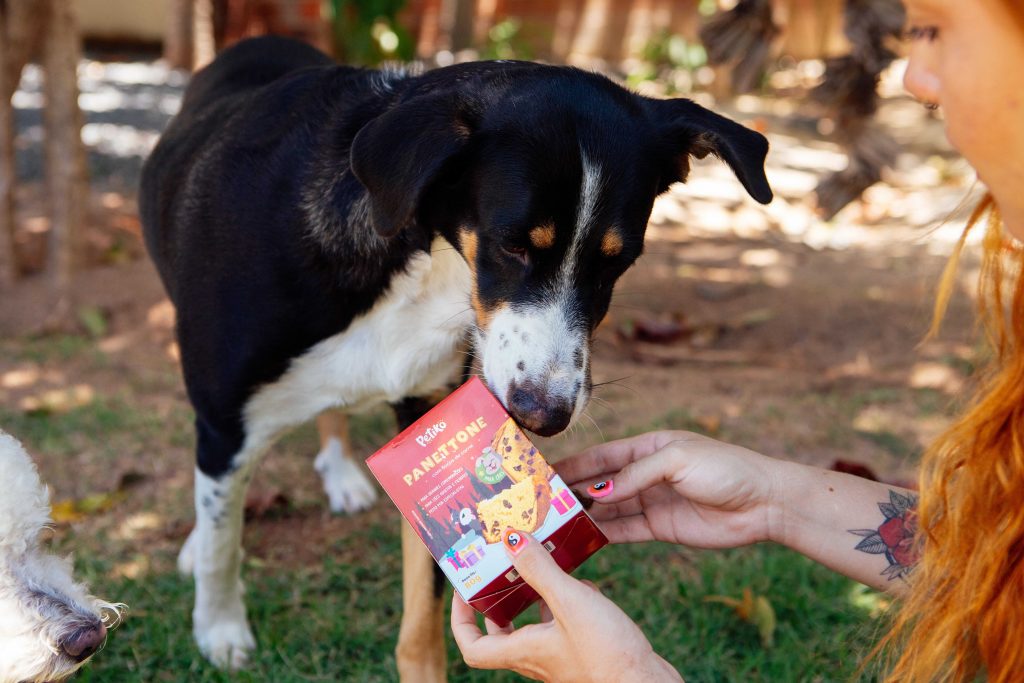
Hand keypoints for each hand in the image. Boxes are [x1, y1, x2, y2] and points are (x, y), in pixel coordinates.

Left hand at [451, 530, 680, 682]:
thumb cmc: (606, 653)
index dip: (460, 619)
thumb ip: (539, 570)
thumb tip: (510, 540)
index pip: (473, 646)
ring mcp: (562, 657)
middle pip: (503, 632)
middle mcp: (537, 658)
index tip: (465, 589)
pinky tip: (584, 584)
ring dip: (538, 595)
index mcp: (522, 651)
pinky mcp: (585, 652)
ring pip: (537, 624)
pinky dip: (569, 602)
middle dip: (500, 600)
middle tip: (503, 570)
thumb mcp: (569, 601)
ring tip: (545, 565)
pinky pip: (566, 624)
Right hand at [556, 431, 782, 548]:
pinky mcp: (659, 528)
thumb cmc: (725, 468)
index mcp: (648, 447)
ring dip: (584, 515)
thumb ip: (636, 474)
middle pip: (600, 483)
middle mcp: (646, 474)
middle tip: (541, 501)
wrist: (764, 503)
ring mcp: (651, 501)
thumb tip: (599, 492)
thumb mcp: (677, 460)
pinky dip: (603, 534)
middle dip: (572, 490)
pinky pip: (624, 531)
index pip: (602, 456)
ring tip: (553, 522)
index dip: (574, 463)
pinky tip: (581, 538)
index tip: (544, 471)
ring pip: (608, 509)